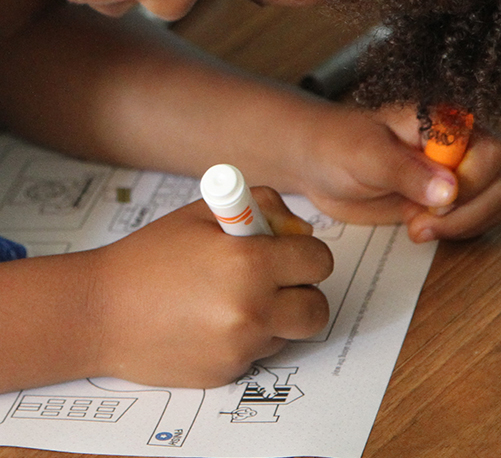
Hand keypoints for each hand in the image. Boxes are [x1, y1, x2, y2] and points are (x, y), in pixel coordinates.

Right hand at [94, 187, 332, 388]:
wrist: (102, 310)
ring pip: (290, 331)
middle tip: (276, 279)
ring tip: (234, 298)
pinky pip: (260, 352)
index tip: (292, 252)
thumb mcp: (206, 211)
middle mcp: (251, 309)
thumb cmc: (151, 255)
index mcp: (249, 261)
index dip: (307, 253)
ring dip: (277, 315)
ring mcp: (240, 347)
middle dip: (303, 290)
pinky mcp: (227, 373)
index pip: (318, 261)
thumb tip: (300, 232)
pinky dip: (248, 337)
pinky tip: (211, 321)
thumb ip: (263, 208)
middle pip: (317, 308)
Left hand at [299, 103, 500, 240]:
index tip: (439, 204)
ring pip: (493, 204)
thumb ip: (405, 170)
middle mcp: (457, 146)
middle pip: (499, 183)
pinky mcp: (444, 200)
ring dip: (462, 226)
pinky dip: (455, 233)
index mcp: (442, 122)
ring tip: (416, 227)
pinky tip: (420, 228)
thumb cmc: (336, 145)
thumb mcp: (365, 155)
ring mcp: (454, 174)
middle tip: (422, 224)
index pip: (489, 152)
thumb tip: (448, 190)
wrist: (317, 162)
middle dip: (467, 213)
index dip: (471, 183)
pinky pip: (473, 219)